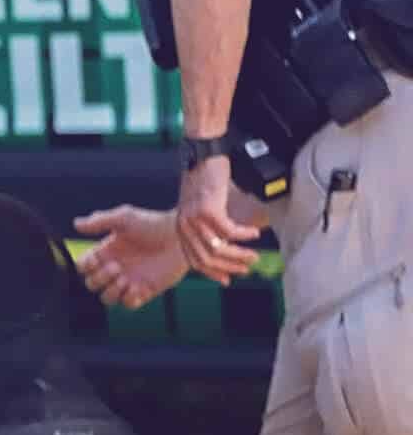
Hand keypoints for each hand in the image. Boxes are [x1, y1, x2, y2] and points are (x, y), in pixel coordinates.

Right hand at [73, 204, 192, 307]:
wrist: (180, 238)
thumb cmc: (152, 224)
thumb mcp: (124, 217)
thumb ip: (99, 221)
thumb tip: (76, 224)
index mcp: (106, 252)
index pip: (83, 267)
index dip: (85, 267)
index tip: (97, 259)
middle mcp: (115, 268)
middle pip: (91, 285)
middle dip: (99, 279)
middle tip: (117, 267)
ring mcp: (129, 281)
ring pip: (107, 298)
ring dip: (112, 291)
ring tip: (125, 278)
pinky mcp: (145, 291)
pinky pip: (129, 304)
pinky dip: (129, 299)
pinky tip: (138, 288)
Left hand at [174, 159, 258, 284]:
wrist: (203, 154)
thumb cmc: (205, 179)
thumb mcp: (200, 207)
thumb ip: (207, 226)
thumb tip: (223, 246)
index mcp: (181, 227)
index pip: (194, 260)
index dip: (212, 272)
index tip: (228, 279)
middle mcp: (184, 225)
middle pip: (206, 259)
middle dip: (230, 267)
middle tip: (248, 267)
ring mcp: (194, 218)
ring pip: (218, 249)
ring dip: (239, 254)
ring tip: (254, 254)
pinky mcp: (207, 209)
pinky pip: (229, 232)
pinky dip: (245, 235)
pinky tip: (254, 233)